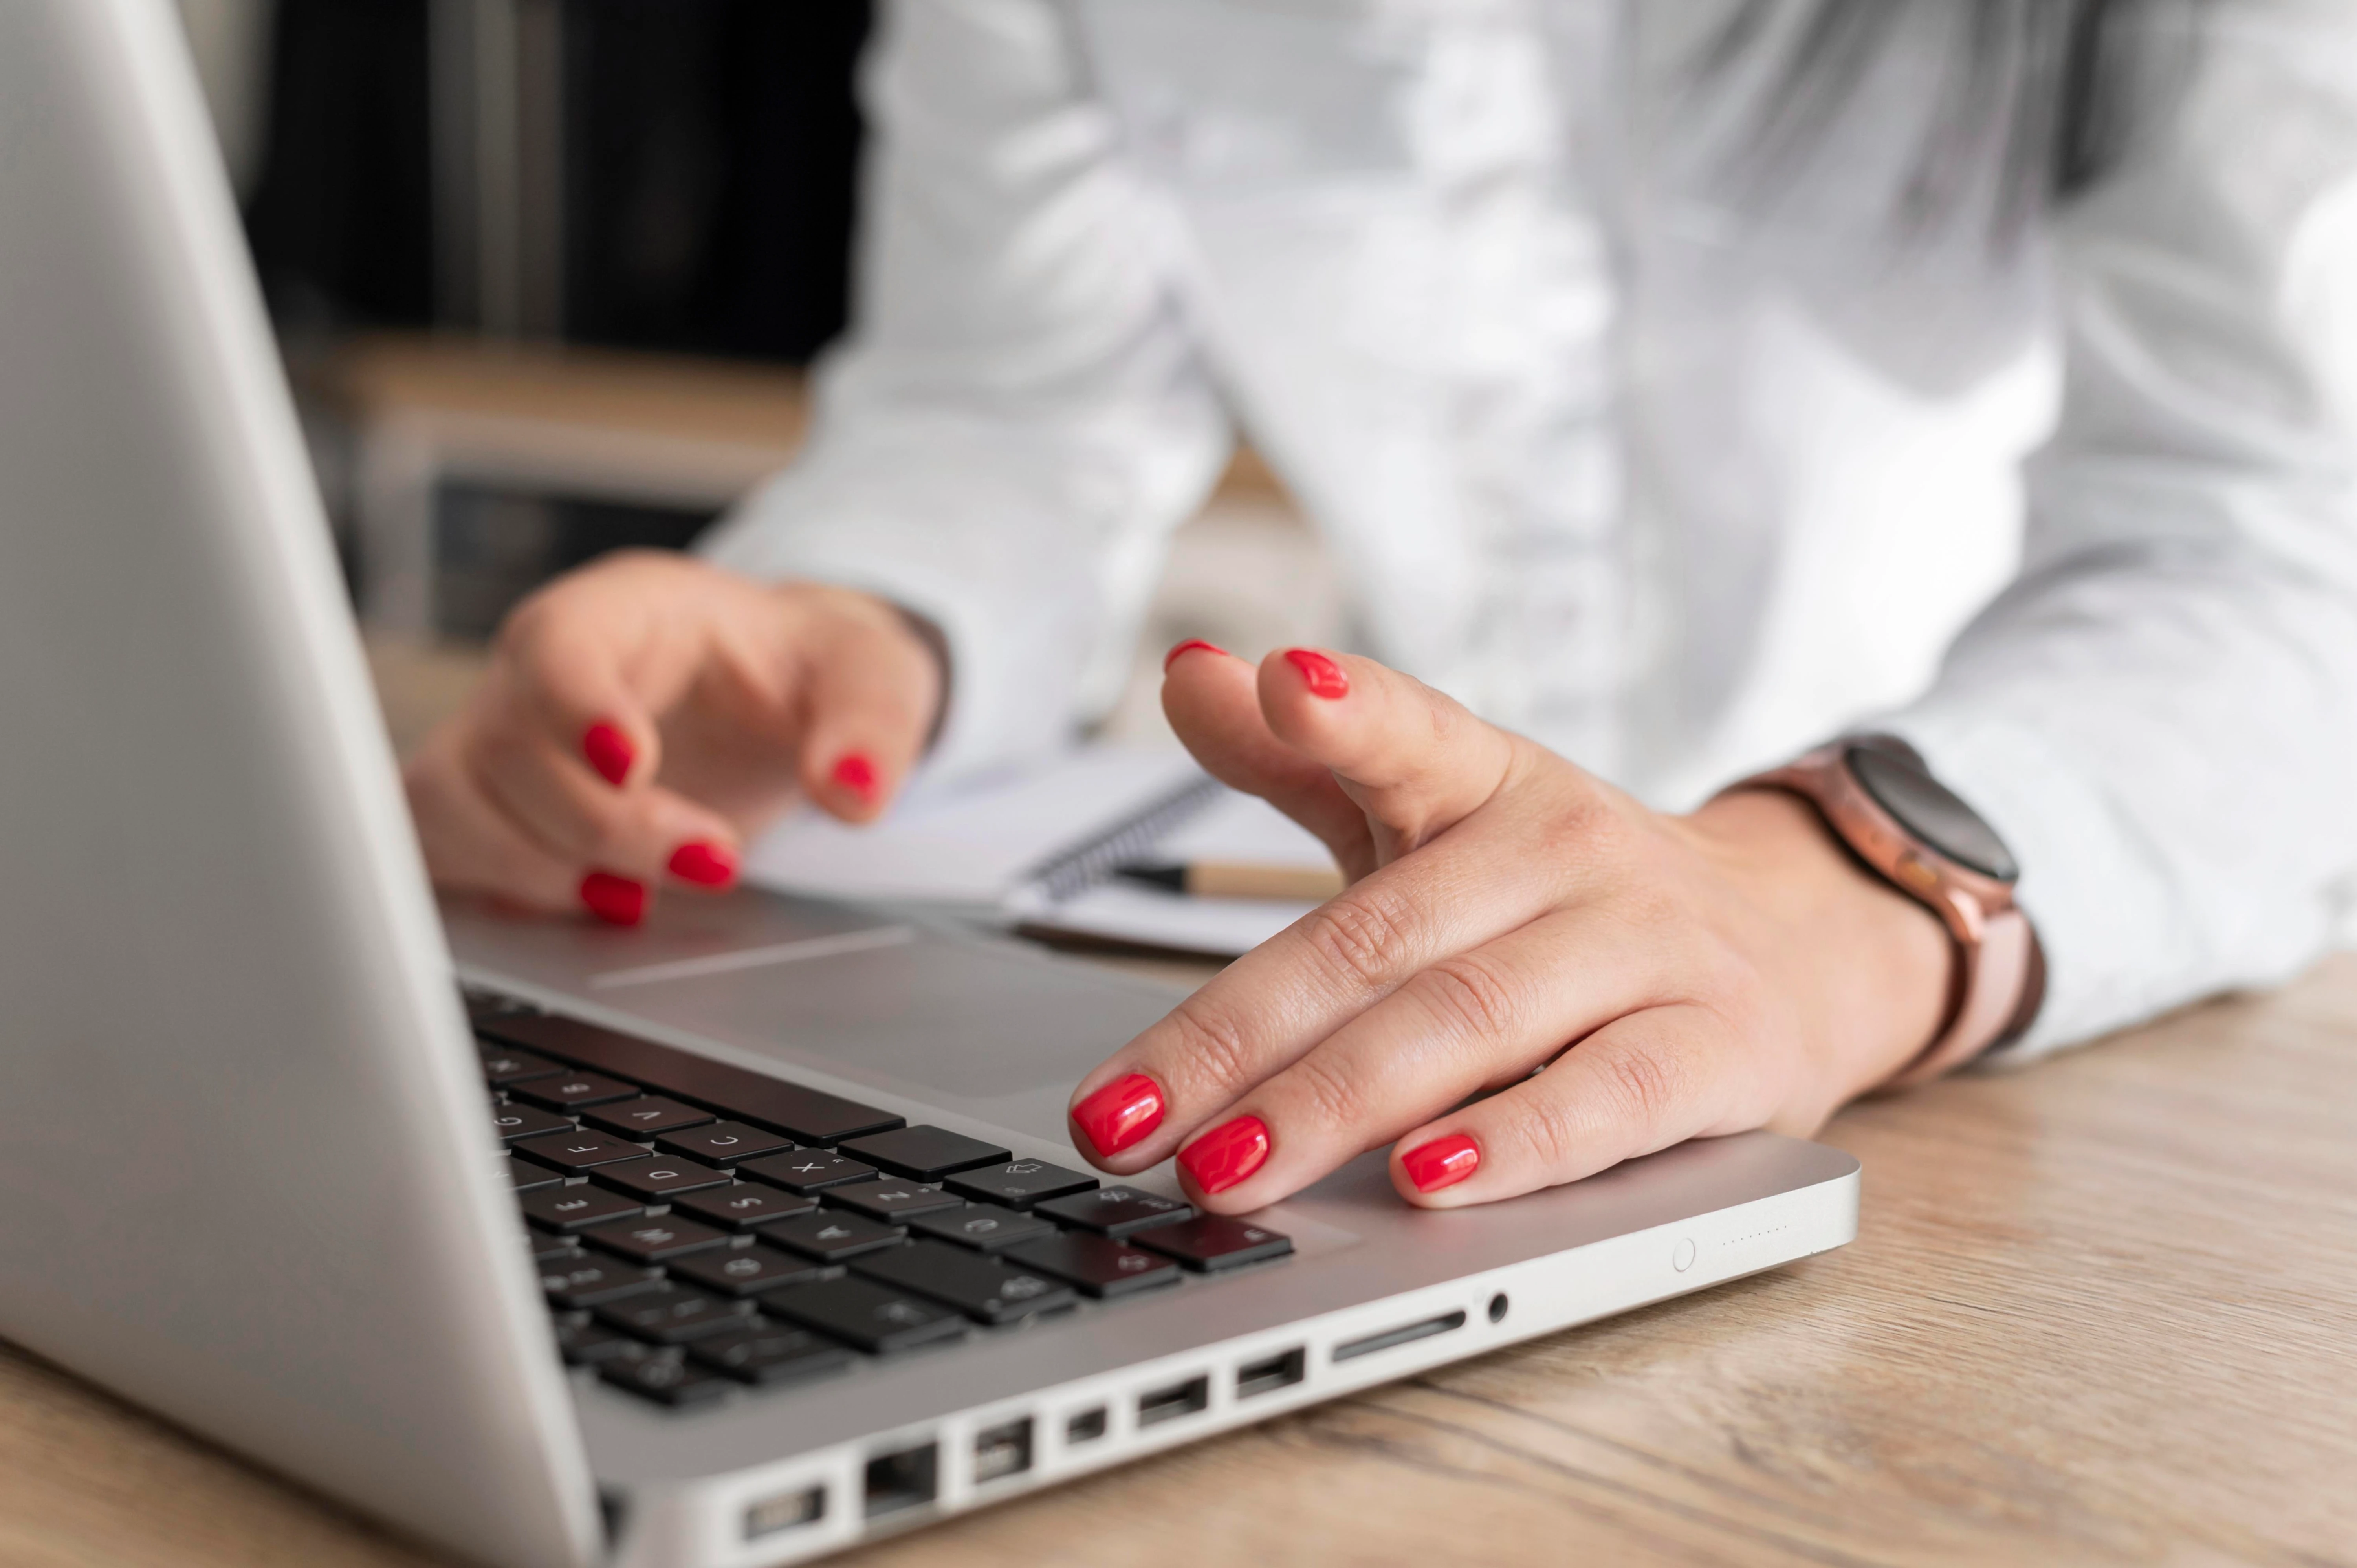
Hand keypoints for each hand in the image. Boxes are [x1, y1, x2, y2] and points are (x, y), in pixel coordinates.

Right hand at [403, 552, 941, 924]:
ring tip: (640, 891)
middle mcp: (540, 668)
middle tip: (712, 856)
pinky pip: (441, 850)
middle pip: (512, 747)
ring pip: (452, 806)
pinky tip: (595, 900)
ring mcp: (501, 735)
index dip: (578, 709)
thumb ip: (871, 724)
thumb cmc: (799, 670)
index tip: (633, 766)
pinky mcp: (488, 801)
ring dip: (542, 869)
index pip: (559, 647)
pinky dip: (507, 892)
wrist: (773, 694)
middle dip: (607, 825)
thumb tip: (855, 789)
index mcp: (623, 611)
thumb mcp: (866, 676)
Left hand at [1065, 643, 1953, 1208]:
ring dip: (1335, 1105)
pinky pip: (1606, 1100)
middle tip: (1123, 1121)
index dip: (1349, 709)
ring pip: (1471, 1025)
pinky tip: (1425, 1181)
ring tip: (1227, 1166)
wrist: (1798, 941)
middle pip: (1381, 940)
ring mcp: (1648, 949)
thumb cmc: (1566, 895)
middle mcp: (1569, 852)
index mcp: (1494, 783)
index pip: (1418, 731)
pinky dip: (1514, 1145)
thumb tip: (1187, 671)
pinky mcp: (1719, 1049)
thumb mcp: (1443, 814)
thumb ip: (1310, 758)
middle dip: (1236, 1038)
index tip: (1282, 684)